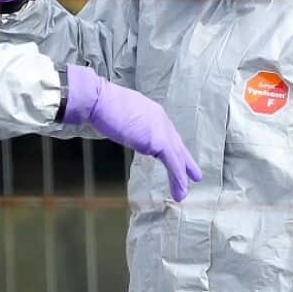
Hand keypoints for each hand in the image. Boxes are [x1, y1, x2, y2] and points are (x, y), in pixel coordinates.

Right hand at [62, 65, 200, 200]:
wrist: (98, 99)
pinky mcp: (158, 140)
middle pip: (176, 144)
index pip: (166, 132)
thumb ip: (129, 124)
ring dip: (181, 177)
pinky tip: (180, 190)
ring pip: (176, 156)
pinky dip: (177, 178)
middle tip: (194, 174)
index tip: (177, 157)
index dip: (172, 147)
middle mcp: (160, 118)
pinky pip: (172, 163)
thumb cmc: (100, 104)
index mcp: (151, 111)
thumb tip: (126, 130)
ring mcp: (160, 128)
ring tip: (183, 192)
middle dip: (185, 161)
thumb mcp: (120, 114)